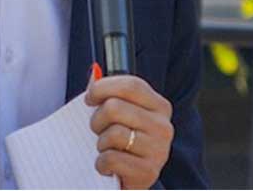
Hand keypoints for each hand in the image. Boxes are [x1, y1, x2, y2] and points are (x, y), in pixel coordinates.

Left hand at [86, 75, 174, 189]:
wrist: (132, 181)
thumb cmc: (122, 143)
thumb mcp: (120, 116)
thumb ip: (108, 93)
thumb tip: (94, 72)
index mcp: (159, 106)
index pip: (131, 85)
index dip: (104, 87)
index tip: (89, 98)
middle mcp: (163, 126)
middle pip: (115, 107)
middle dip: (97, 119)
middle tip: (98, 130)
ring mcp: (159, 150)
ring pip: (113, 133)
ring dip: (100, 143)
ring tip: (105, 149)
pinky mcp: (148, 172)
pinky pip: (112, 159)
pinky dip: (102, 163)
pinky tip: (107, 166)